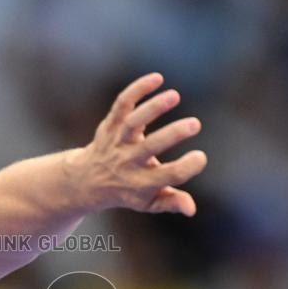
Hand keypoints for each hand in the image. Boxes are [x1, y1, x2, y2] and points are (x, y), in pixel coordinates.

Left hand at [71, 73, 206, 215]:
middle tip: (195, 124)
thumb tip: (192, 209)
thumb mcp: (148, 203)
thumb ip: (171, 203)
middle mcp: (127, 162)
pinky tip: (157, 79)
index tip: (200, 157)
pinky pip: (121, 105)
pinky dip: (137, 90)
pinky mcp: (110, 125)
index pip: (167, 176)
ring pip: (132, 123)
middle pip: (149, 148)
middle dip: (172, 135)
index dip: (186, 168)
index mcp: (141, 183)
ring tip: (174, 96)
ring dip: (152, 108)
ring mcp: (117, 142)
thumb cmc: (127, 190)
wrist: (87, 181)